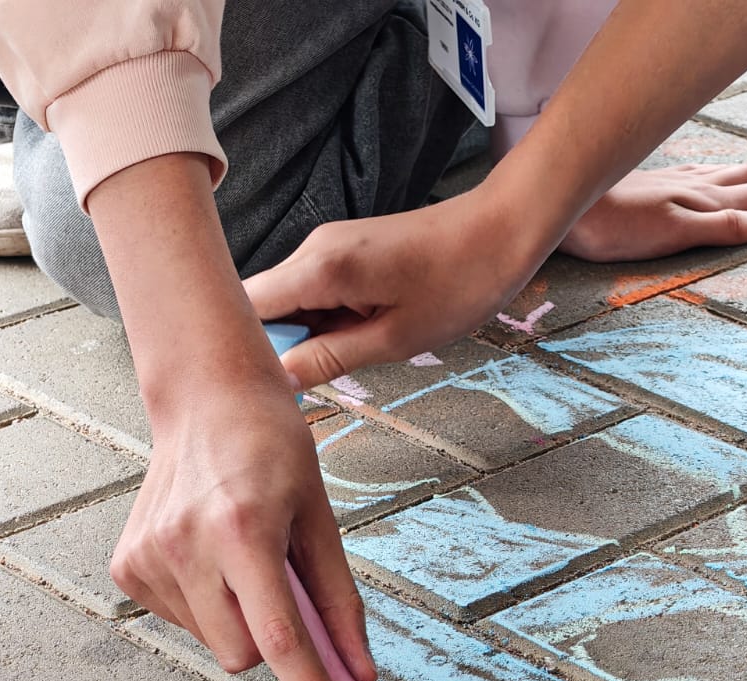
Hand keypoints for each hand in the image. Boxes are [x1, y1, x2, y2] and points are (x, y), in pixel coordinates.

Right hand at [109, 331, 376, 680]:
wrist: (208, 401)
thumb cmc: (276, 452)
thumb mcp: (322, 519)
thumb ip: (340, 601)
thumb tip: (360, 673)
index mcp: (243, 531)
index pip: (281, 639)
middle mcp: (186, 546)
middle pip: (245, 654)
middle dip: (276, 642)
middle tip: (290, 592)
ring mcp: (148, 557)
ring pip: (216, 644)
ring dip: (241, 620)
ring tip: (246, 556)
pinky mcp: (127, 565)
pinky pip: (185, 622)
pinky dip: (210, 605)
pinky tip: (212, 555)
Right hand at [245, 185, 547, 390]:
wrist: (500, 233)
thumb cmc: (459, 285)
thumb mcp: (395, 339)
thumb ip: (330, 358)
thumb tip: (281, 379)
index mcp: (320, 268)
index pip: (246, 307)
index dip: (246, 346)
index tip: (264, 381)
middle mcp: (314, 248)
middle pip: (262, 303)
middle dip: (279, 343)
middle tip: (314, 377)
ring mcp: (329, 244)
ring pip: (289, 298)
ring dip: (307, 331)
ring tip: (348, 352)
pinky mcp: (347, 247)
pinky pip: (316, 287)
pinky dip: (327, 315)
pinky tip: (361, 331)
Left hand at [558, 162, 746, 261]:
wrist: (564, 208)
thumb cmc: (611, 227)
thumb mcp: (673, 233)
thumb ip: (722, 228)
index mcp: (706, 198)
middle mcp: (697, 185)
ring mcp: (678, 182)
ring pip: (736, 173)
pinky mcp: (658, 185)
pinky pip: (710, 176)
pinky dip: (733, 176)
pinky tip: (723, 176)